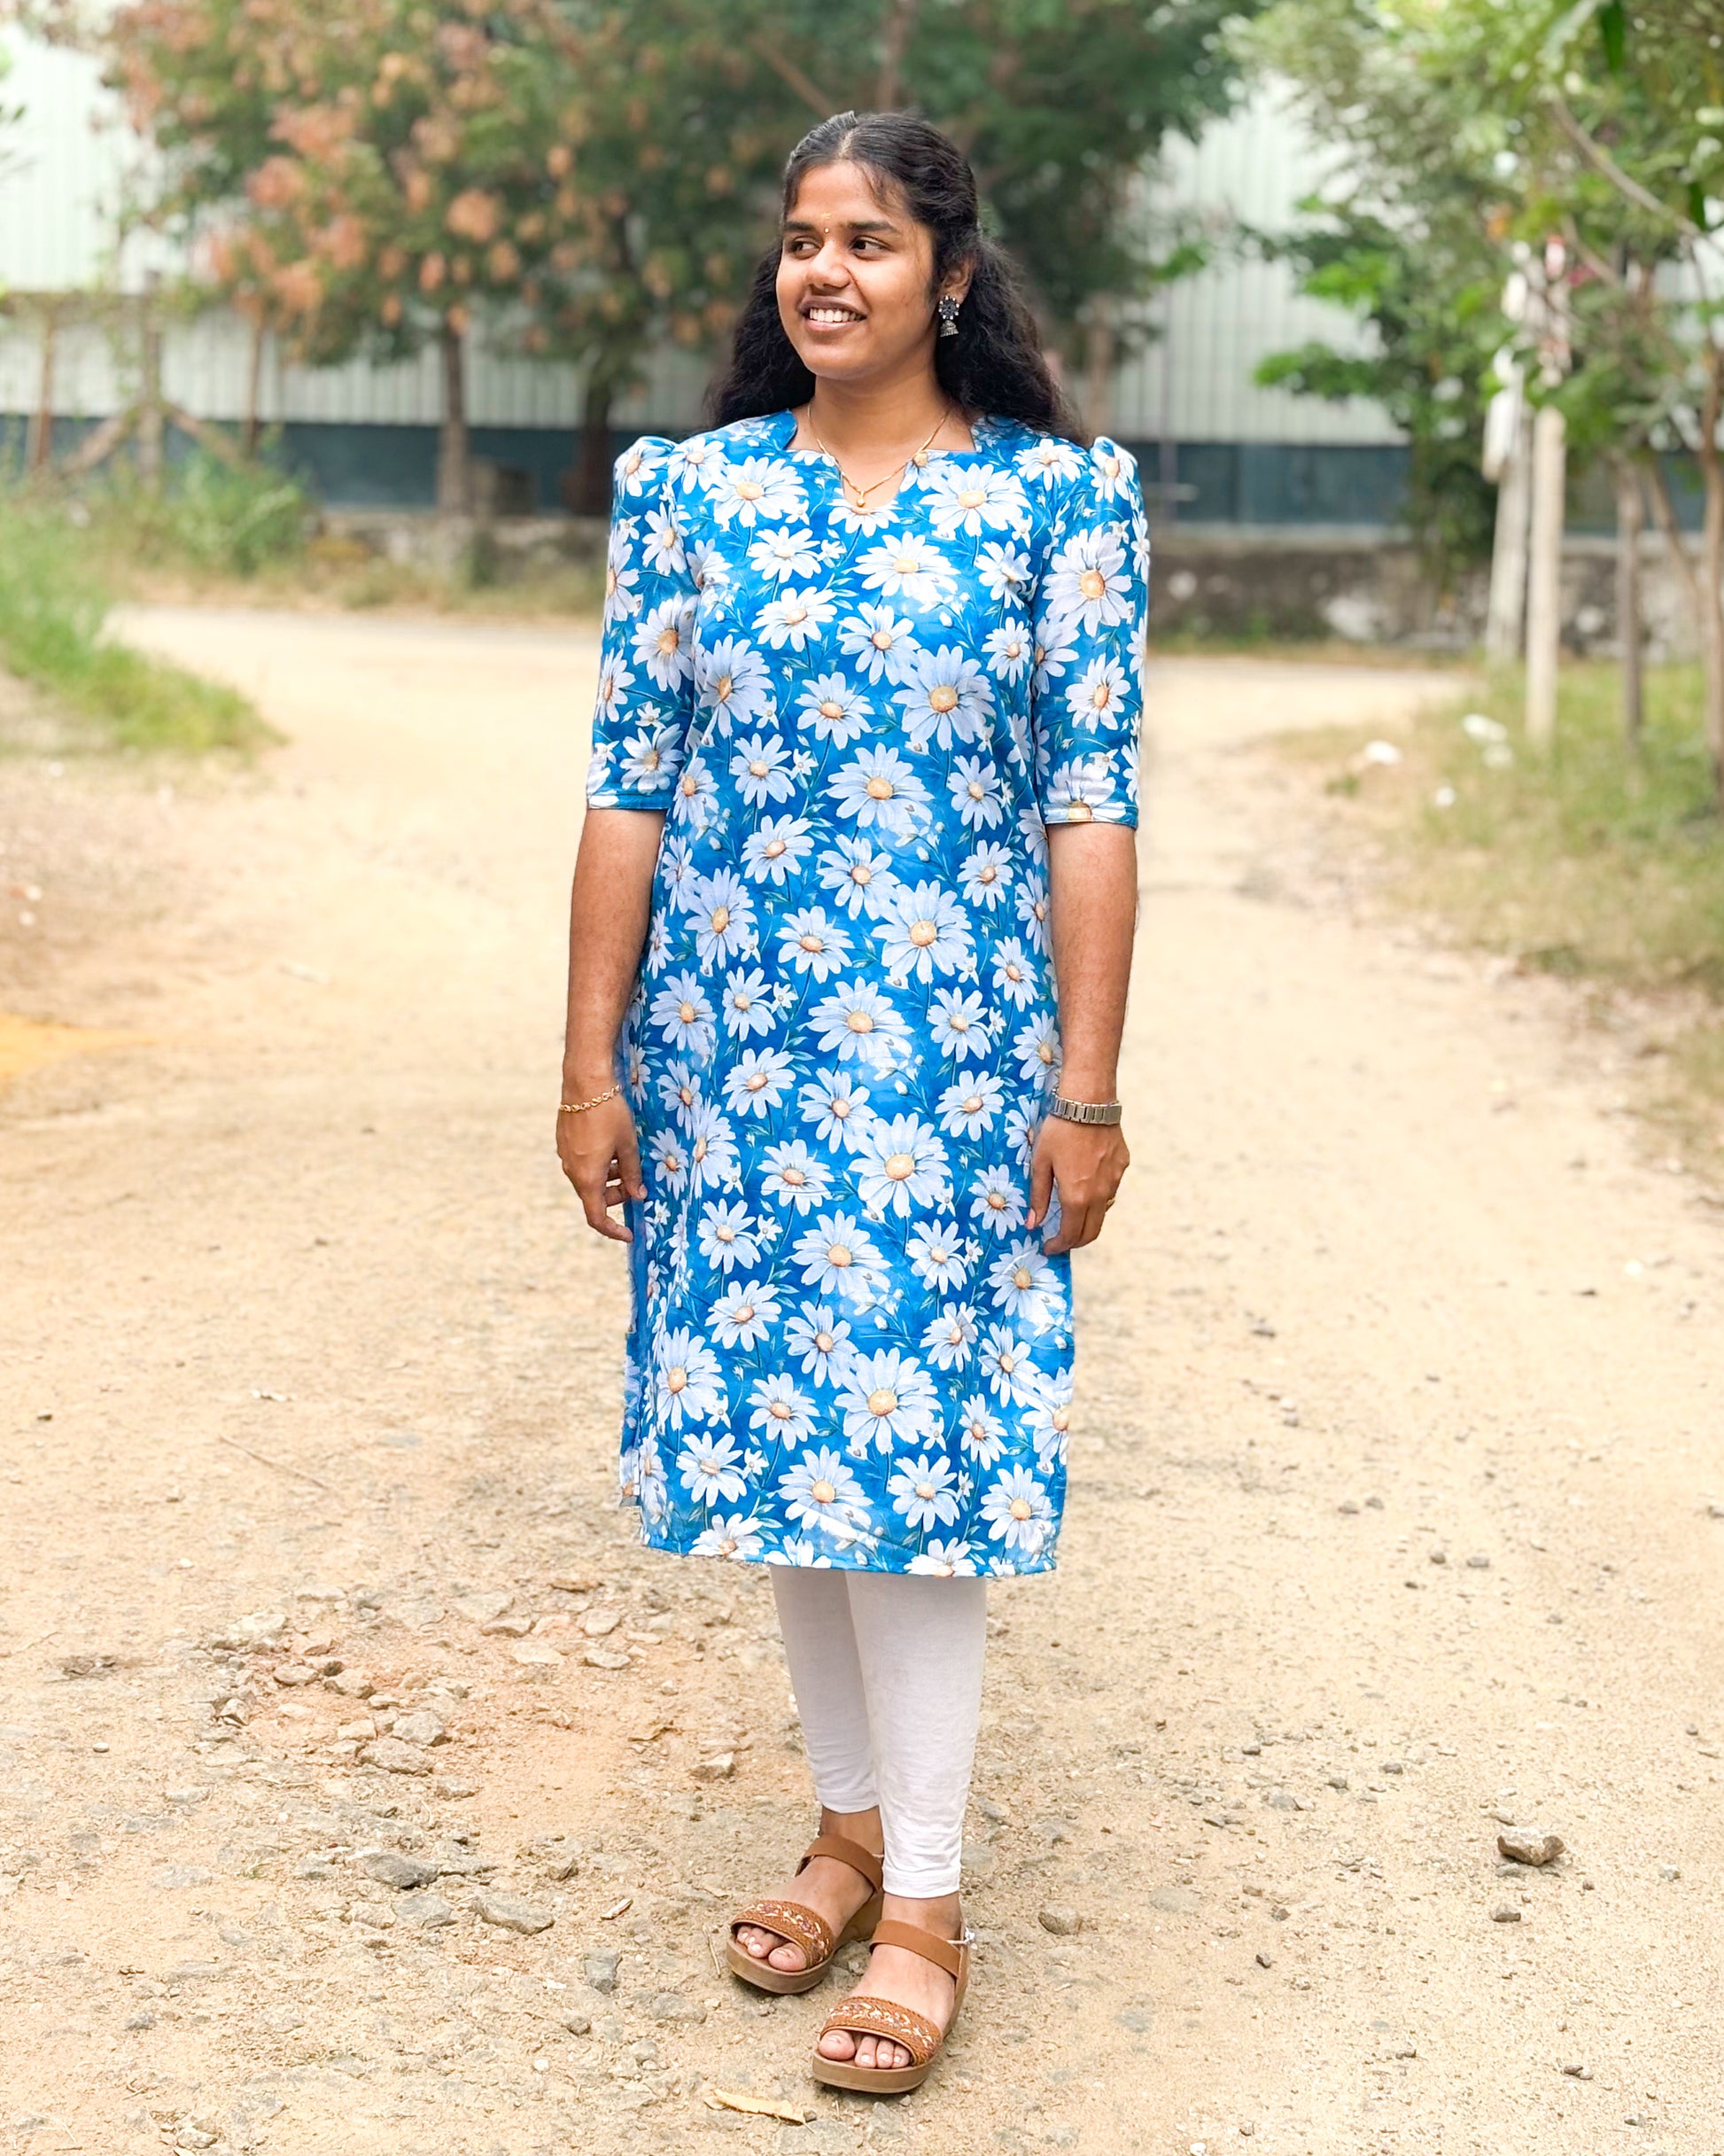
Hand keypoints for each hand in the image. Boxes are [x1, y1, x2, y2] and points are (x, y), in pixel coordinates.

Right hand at [557, 1091, 645, 1242]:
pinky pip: (582, 1163)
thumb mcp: (628, 1146)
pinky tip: (612, 1146)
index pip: (596, 1217)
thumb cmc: (609, 1114)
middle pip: (594, 1196)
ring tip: (627, 1159)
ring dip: (609, 1178)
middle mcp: (572, 1170)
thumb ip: (633, 1174)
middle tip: (637, 1184)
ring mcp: (565, 1156)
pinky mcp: (564, 1143)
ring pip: (589, 1178)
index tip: (629, 1234)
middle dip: (617, 1196)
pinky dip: (599, 1164)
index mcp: (587, 1177)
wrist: (584, 1082)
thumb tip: (638, 1195)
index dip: (613, 1230)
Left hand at [1026, 1116, 1127, 1254]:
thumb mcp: (1040, 1163)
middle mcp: (1099, 1194)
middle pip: (1092, 1232)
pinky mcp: (1122, 1166)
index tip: (1048, 1246)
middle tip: (1061, 1239)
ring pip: (1103, 1211)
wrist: (1088, 1102)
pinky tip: (1085, 1184)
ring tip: (1071, 1212)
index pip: (1071, 1234)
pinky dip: (1097, 1197)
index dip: (1058, 1245)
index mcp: (1076, 1196)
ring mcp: (1114, 1181)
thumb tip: (1033, 1224)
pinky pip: (1110, 1190)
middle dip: (1075, 1241)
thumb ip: (1038, 1196)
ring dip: (1087, 1219)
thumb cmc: (1059, 1131)